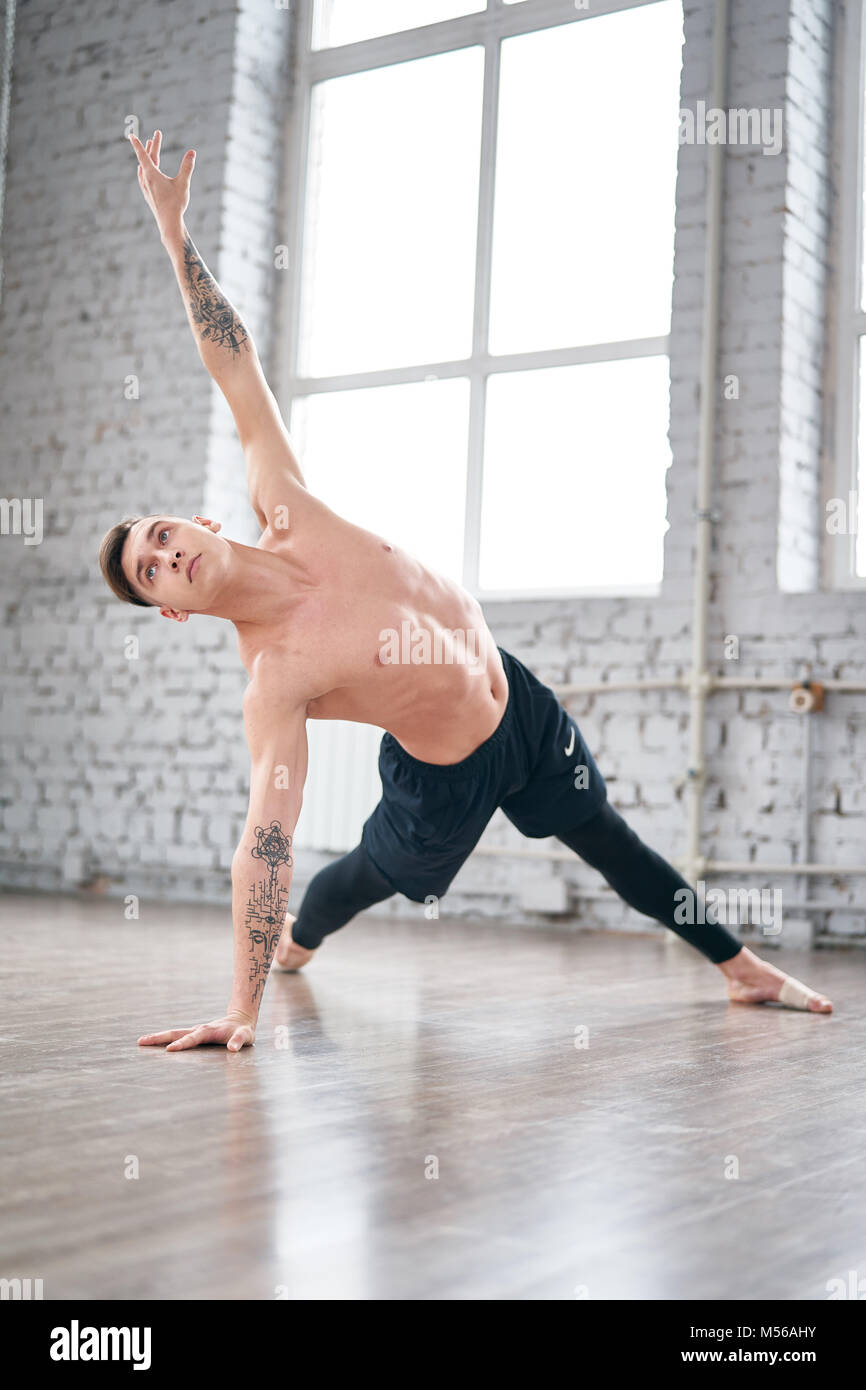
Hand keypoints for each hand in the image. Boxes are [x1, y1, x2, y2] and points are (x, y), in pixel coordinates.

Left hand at [129, 128, 194, 240]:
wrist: (169, 222)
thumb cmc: (176, 203)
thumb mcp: (183, 183)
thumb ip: (187, 167)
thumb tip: (192, 152)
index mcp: (151, 174)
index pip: (143, 154)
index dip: (138, 144)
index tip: (131, 135)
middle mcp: (146, 179)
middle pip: (147, 159)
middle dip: (151, 147)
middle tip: (154, 136)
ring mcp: (146, 188)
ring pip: (144, 168)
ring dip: (147, 158)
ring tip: (148, 151)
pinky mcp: (148, 194)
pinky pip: (143, 177)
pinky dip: (144, 169)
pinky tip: (143, 172)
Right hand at [138, 1009, 255, 1051]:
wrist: (240, 1018)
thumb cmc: (243, 1030)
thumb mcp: (245, 1036)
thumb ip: (239, 1041)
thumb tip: (232, 1049)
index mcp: (209, 1031)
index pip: (192, 1038)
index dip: (182, 1044)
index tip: (169, 1050)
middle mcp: (199, 1029)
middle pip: (176, 1033)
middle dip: (159, 1037)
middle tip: (141, 1041)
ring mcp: (195, 1031)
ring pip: (174, 1033)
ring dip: (158, 1037)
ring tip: (141, 1041)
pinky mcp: (194, 1034)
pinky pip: (177, 1036)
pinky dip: (164, 1039)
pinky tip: (154, 1044)